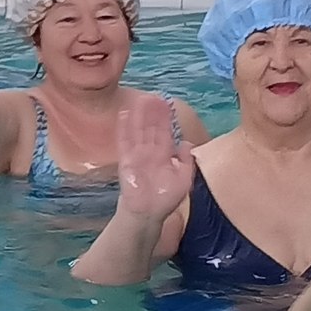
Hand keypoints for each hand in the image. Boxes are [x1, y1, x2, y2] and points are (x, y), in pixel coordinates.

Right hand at [113, 92, 194, 225]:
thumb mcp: (183, 180)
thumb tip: (186, 143)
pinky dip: (124, 127)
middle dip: (152, 112)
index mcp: (164, 154)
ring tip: (141, 99)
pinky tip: (125, 113)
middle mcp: (150, 151)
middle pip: (150, 128)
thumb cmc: (165, 199)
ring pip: (138, 130)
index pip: (164, 132)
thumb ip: (186, 161)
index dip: (165, 118)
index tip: (166, 102)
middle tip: (154, 96)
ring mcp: (137, 154)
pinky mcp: (126, 160)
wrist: (147, 214)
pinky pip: (124, 140)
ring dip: (139, 115)